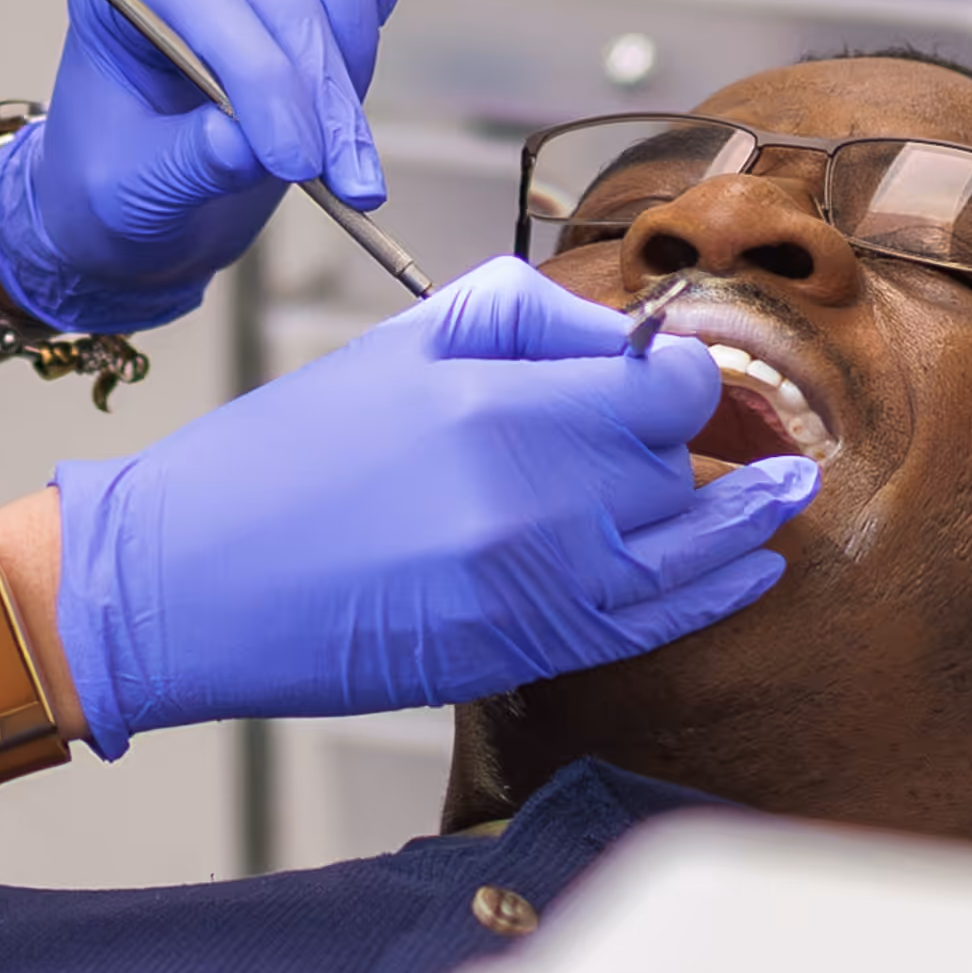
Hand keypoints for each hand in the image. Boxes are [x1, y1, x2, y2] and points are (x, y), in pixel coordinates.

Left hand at [0, 0, 416, 336]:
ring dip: (355, 41)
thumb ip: (185, 162)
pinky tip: (362, 59)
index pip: (210, 3)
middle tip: (344, 177)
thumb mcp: (128, 190)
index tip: (298, 163)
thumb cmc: (116, 175)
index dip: (265, 82)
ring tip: (342, 137)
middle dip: (323, 82)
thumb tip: (244, 145)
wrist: (139, 179)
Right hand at [44, 259, 815, 746]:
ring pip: (678, 553)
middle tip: (700, 428)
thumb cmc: (282, 455)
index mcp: (494, 406)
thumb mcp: (400, 342)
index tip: (685, 376)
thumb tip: (631, 335)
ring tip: (785, 497)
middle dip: (685, 446)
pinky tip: (747, 569)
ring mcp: (525, 591)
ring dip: (739, 525)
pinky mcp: (512, 653)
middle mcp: (526, 504)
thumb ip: (531, 319)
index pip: (662, 389)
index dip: (691, 379)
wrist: (186, 582)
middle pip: (668, 467)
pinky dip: (709, 596)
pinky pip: (645, 627)